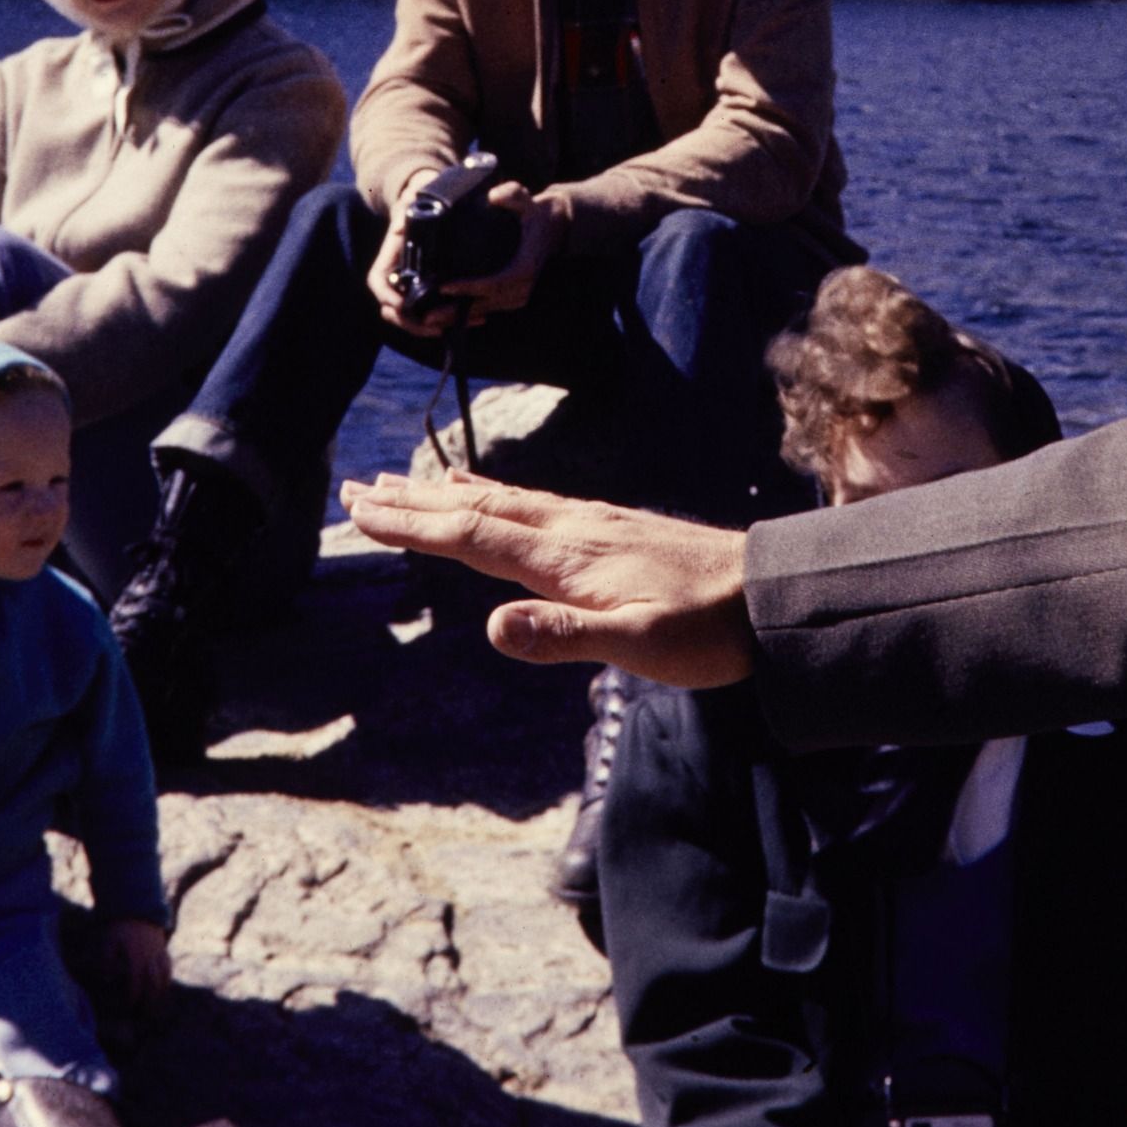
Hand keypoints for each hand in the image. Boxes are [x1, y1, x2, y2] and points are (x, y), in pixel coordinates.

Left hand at [89, 914, 171, 1015]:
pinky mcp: (162, 948)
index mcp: (135, 957)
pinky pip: (168, 966)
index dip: (132, 996)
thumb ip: (107, 960)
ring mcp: (158, 953)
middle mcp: (149, 957)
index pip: (135, 983)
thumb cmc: (119, 926)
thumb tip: (109, 978)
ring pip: (163, 976)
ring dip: (159, 992)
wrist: (136, 906)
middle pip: (152, 984)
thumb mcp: (108, 941)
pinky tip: (162, 985)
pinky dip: (166, 977)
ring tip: (154, 1003)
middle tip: (143, 1012)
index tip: (128, 1006)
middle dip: (149, 1000)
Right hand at [340, 474, 756, 685]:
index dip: (412, 524)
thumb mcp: (636, 644)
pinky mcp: (608, 528)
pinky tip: (488, 494)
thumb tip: (493, 628)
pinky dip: (491, 494)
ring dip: (444, 493)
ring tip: (402, 482)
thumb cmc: (706, 629)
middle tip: (357, 490)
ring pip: (500, 500)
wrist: (770, 594)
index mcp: (564, 556)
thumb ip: (564, 635)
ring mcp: (589, 524)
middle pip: (474, 508)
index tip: (361, 511)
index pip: (471, 535)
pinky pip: (530, 502)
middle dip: (412, 501)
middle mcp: (569, 529)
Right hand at [366, 205, 465, 337]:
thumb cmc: (419, 203)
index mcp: (390, 259)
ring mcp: (412, 288)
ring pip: (412, 318)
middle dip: (412, 323)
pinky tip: (473, 318)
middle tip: (437, 327)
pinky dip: (446, 321)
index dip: (386, 296)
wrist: (433, 206)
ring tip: (457, 326)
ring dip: (431, 328)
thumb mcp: (413, 203)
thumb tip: (401, 224)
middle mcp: (397, 278)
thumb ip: (409, 208)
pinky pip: (432, 314)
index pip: (378, 282)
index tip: (402, 305)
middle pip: (393, 310)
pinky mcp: (431, 293)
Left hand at [430, 186, 563, 324]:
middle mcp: (522, 287)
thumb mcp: (525, 199)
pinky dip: (465, 315)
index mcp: (525, 267)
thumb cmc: (533, 213)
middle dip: (454, 310)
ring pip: (483, 311)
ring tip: (429, 319)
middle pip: (484, 304)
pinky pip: (486, 310)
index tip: (444, 286)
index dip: (469, 287)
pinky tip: (444, 317)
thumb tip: (493, 197)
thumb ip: (512, 194)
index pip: (494, 282)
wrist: (553, 227)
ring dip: (456, 317)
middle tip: (427, 314)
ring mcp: (518, 295)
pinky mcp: (511, 298)